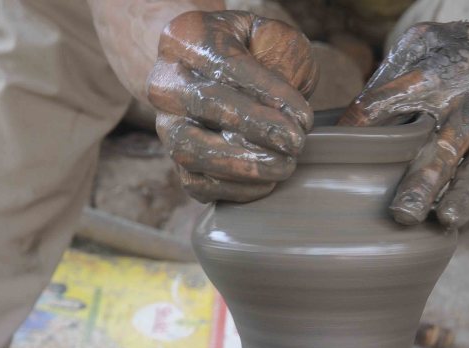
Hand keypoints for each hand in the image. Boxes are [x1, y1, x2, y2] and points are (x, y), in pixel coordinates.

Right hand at [147, 11, 317, 202]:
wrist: (216, 74)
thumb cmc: (252, 53)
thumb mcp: (272, 37)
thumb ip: (281, 59)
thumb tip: (284, 109)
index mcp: (185, 37)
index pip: (226, 64)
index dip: (268, 93)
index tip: (304, 118)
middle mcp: (165, 81)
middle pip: (204, 104)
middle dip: (256, 127)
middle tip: (296, 144)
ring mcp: (165, 124)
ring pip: (191, 150)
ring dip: (243, 164)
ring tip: (284, 167)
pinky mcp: (175, 161)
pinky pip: (196, 183)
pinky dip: (234, 189)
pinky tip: (267, 184)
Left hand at [340, 18, 468, 226]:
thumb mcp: (445, 52)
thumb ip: (405, 79)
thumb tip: (359, 122)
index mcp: (423, 54)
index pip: (372, 96)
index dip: (349, 131)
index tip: (329, 162)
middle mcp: (448, 74)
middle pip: (395, 115)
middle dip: (366, 152)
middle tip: (341, 186)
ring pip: (442, 147)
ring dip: (420, 185)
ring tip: (403, 217)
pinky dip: (465, 193)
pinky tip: (450, 218)